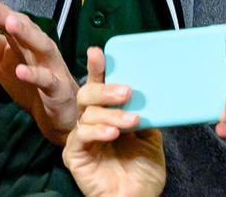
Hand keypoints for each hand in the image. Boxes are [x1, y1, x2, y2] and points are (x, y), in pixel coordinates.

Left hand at [0, 0, 77, 145]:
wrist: (59, 109)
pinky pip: (47, 80)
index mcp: (25, 39)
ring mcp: (50, 65)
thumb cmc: (31, 79)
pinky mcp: (57, 88)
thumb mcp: (3, 60)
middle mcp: (39, 47)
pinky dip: (35, 74)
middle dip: (7, 16)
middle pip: (24, 27)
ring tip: (10, 24)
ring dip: (26, 33)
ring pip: (40, 45)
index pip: (9, 19)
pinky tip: (21, 71)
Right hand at [63, 47, 165, 196]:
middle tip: (127, 91)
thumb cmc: (142, 173)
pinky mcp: (74, 154)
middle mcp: (91, 122)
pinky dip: (98, 131)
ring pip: (88, 114)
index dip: (97, 69)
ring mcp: (81, 138)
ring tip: (132, 120)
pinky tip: (114, 133)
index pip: (99, 86)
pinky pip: (81, 135)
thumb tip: (149, 93)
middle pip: (88, 94)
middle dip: (106, 89)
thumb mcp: (150, 137)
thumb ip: (145, 115)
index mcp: (107, 114)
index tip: (98, 52)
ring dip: (112, 114)